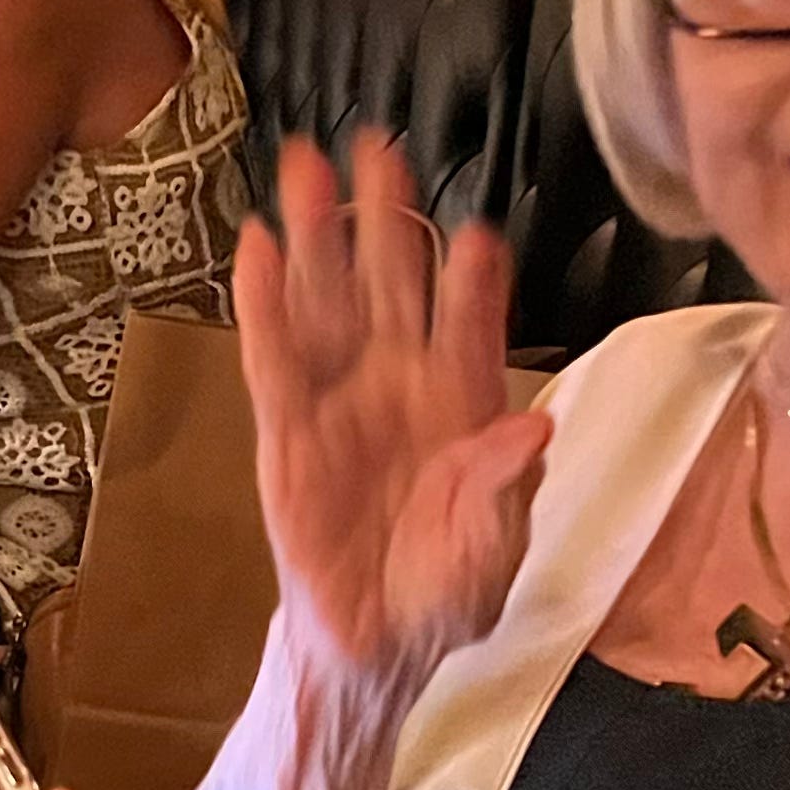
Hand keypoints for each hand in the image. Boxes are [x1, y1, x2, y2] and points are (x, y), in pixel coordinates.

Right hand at [240, 132, 553, 693]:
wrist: (374, 644)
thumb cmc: (443, 592)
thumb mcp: (492, 548)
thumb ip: (505, 487)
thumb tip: (532, 428)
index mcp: (462, 404)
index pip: (470, 324)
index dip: (473, 279)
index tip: (478, 233)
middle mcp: (399, 386)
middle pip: (391, 282)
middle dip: (385, 215)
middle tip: (378, 145)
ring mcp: (339, 401)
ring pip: (327, 300)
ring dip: (316, 234)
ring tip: (304, 165)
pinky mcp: (287, 431)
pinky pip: (274, 358)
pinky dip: (264, 303)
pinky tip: (257, 248)